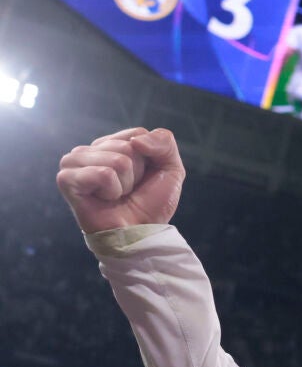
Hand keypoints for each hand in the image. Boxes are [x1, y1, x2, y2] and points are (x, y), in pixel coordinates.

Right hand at [56, 128, 185, 232]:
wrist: (140, 233)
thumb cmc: (151, 204)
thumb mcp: (171, 168)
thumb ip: (164, 142)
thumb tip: (136, 141)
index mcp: (110, 144)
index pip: (137, 134)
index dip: (149, 159)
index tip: (142, 178)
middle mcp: (89, 150)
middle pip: (128, 146)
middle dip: (137, 173)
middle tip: (128, 191)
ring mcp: (74, 163)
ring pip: (117, 160)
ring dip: (126, 183)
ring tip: (117, 196)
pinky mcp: (66, 179)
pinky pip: (103, 173)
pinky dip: (113, 190)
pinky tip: (105, 200)